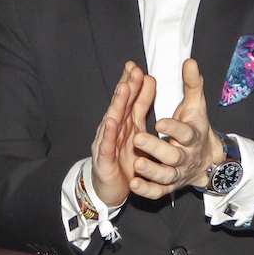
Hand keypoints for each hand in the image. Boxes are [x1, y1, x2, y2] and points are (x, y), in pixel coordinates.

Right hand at [89, 62, 155, 204]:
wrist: (110, 188)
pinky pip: (107, 147)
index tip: (139, 66)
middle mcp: (114, 130)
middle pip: (120, 105)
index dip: (133, 83)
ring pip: (112, 121)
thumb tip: (149, 81)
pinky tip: (111, 124)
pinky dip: (108, 135)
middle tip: (133, 71)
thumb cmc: (123, 158)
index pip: (129, 99)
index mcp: (125, 122)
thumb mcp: (137, 130)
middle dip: (126, 87)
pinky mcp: (104, 160)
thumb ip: (142, 107)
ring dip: (117, 105)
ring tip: (123, 89)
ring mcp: (107, 143)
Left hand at [130, 58, 224, 199]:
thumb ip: (192, 84)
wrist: (208, 160)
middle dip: (156, 148)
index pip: (185, 133)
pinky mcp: (169, 186)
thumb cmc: (196, 129)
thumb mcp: (196, 106)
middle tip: (138, 139)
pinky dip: (147, 190)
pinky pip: (159, 192)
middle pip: (173, 155)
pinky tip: (135, 184)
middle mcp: (186, 156)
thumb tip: (189, 61)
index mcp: (193, 136)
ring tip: (137, 164)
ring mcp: (177, 173)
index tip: (160, 121)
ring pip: (166, 176)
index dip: (174, 128)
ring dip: (151, 171)